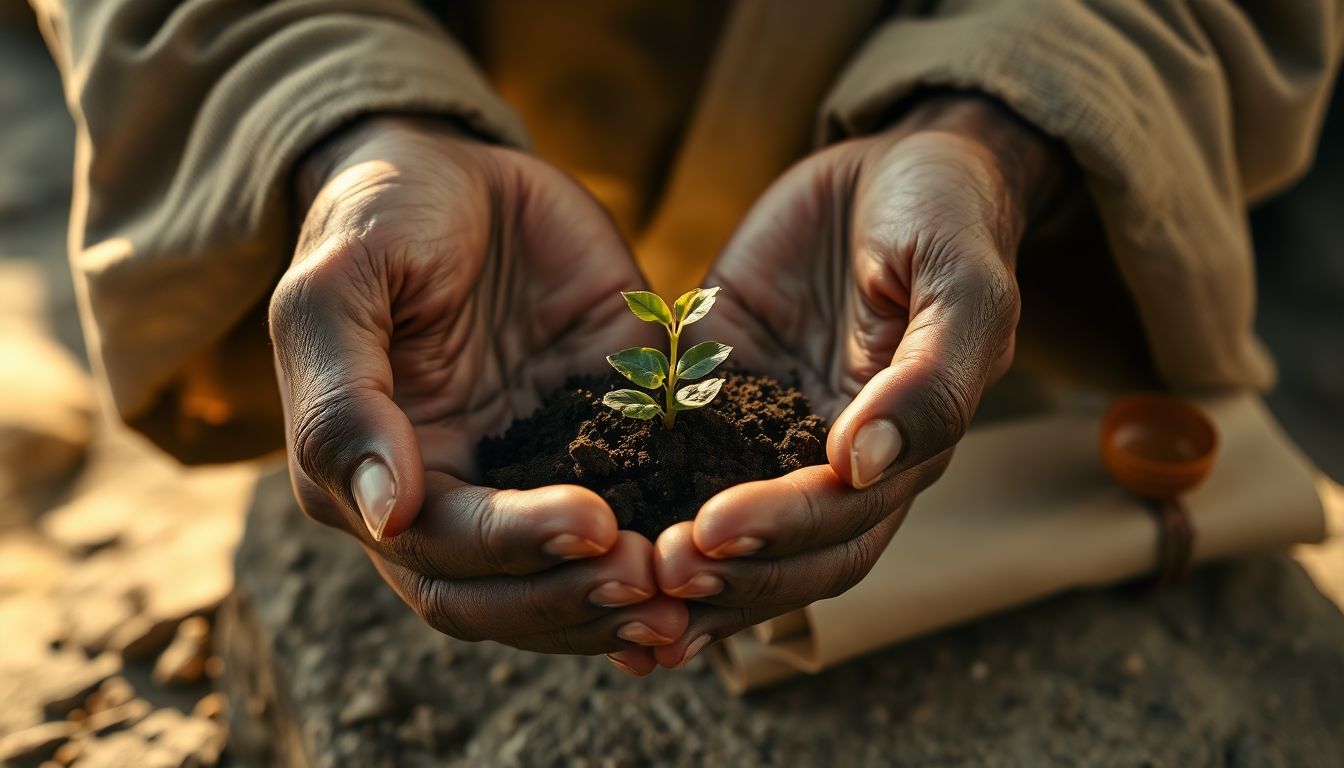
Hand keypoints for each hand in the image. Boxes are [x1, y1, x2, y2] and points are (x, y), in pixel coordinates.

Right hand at [270, 117, 685, 658]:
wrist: (455, 170)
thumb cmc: (380, 217)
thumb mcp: (340, 285)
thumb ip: (343, 400)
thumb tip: (388, 516)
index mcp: (371, 478)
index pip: (442, 554)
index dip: (515, 549)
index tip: (593, 523)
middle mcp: (450, 497)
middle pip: (503, 597)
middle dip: (576, 596)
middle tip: (655, 580)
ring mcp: (528, 477)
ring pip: (565, 583)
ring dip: (621, 603)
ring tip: (690, 598)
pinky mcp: (600, 444)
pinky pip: (636, 517)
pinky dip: (668, 560)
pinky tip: (719, 576)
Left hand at [644, 95, 1065, 668]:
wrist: (893, 168)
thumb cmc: (944, 218)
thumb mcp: (961, 284)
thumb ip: (930, 379)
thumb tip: (861, 465)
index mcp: (906, 452)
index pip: (844, 522)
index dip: (783, 533)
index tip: (714, 529)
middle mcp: (837, 464)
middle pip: (787, 556)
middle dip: (726, 571)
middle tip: (656, 571)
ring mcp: (772, 436)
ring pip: (732, 537)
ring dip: (684, 570)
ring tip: (614, 583)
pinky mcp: (716, 400)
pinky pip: (675, 463)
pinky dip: (642, 507)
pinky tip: (587, 539)